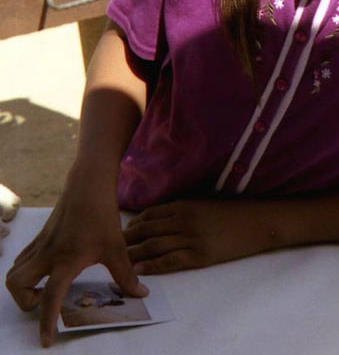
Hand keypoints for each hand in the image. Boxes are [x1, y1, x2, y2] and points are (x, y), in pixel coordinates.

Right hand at [5, 173, 147, 348]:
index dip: (46, 322)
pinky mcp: (42, 235)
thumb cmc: (102, 214)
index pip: (50, 299)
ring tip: (47, 285)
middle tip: (46, 300)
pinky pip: (23, 257)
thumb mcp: (117, 247)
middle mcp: (47, 254)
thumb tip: (140, 294)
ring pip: (15, 270)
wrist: (89, 182)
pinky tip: (48, 267)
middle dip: (25, 301)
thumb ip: (126, 274)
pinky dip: (27, 269)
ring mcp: (42, 243)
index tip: (46, 341)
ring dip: (24, 285)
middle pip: (16, 284)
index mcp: (66, 261)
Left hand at [124, 198, 279, 273]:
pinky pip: (170, 261)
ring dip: (134, 254)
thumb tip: (162, 217)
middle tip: (112, 247)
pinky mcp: (199, 255)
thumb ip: (184, 208)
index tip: (122, 232)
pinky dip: (152, 265)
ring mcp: (191, 238)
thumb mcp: (205, 203)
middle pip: (147, 230)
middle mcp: (183, 220)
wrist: (257, 221)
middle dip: (128, 239)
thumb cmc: (233, 210)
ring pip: (154, 246)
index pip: (149, 214)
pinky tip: (140, 269)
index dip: (133, 224)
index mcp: (184, 205)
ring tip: (120, 260)